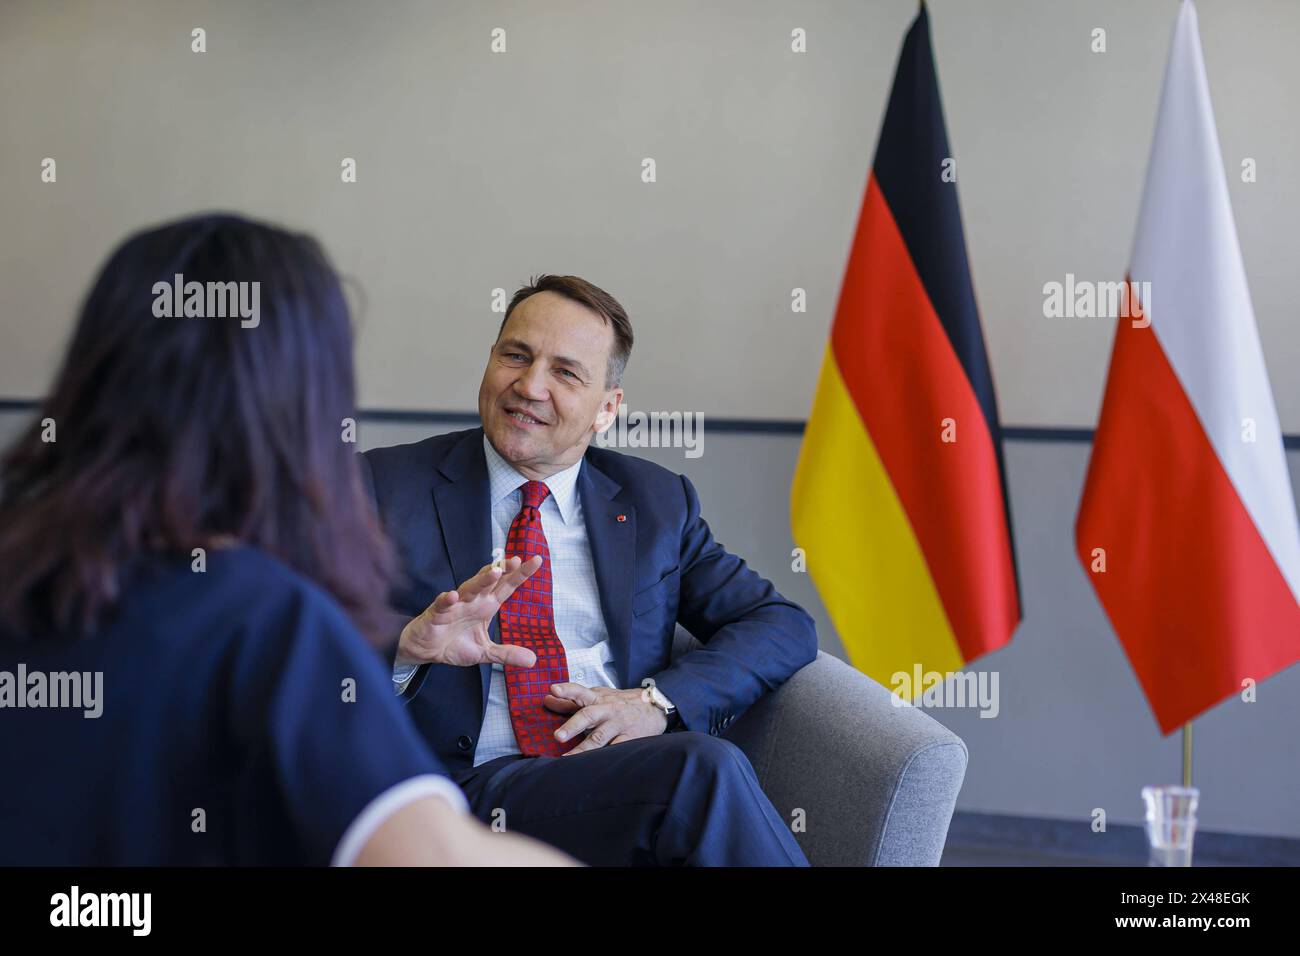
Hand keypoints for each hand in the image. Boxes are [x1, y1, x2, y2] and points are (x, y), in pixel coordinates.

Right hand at [396, 555, 543, 667]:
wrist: (426, 650)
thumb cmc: (455, 644)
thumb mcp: (485, 652)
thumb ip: (507, 654)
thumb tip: (533, 661)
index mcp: (486, 606)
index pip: (506, 587)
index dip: (521, 574)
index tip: (537, 561)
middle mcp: (473, 601)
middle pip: (490, 582)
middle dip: (502, 571)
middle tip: (516, 561)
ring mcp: (455, 605)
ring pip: (469, 589)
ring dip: (480, 581)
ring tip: (493, 572)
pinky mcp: (437, 613)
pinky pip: (442, 604)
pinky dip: (446, 600)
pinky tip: (452, 596)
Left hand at [543, 683, 668, 755]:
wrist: (654, 706)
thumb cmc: (618, 702)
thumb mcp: (597, 696)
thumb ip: (572, 700)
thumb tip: (547, 699)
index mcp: (597, 698)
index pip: (580, 691)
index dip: (567, 690)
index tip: (553, 690)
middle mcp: (607, 709)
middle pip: (588, 715)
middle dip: (573, 726)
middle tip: (558, 736)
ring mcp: (618, 724)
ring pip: (600, 737)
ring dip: (583, 749)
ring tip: (567, 759)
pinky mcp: (630, 738)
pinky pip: (616, 748)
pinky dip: (606, 757)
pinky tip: (593, 766)